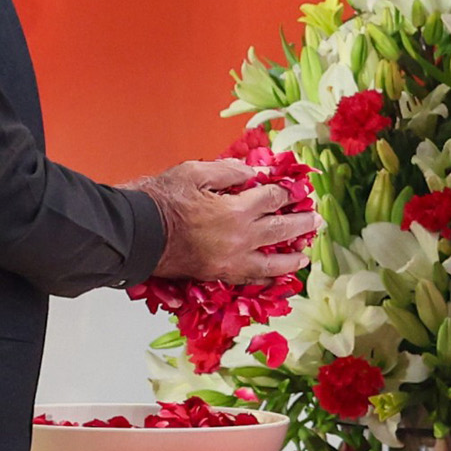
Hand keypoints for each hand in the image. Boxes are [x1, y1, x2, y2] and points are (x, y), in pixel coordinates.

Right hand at [128, 159, 315, 283]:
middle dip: (301, 224)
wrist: (135, 233)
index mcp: (237, 210)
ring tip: (304, 254)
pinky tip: (276, 277)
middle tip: (315, 221)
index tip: (297, 190)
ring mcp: (230, 260)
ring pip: (271, 262)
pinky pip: (250, 279)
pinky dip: (267, 278)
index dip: (287, 192)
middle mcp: (240, 238)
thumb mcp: (194, 172)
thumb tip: (253, 173)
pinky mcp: (217, 274)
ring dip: (291, 257)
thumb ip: (228, 171)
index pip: (272, 199)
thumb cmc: (160, 200)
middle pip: (281, 231)